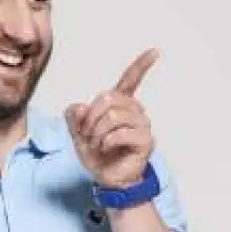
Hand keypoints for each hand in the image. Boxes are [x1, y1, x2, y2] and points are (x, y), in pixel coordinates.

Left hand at [64, 48, 160, 188]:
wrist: (108, 180)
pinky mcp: (145, 140)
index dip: (142, 65)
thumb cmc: (98, 155)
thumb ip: (74, 118)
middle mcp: (134, 112)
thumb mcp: (78, 135)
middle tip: (86, 134)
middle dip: (90, 117)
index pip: (131, 80)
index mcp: (121, 105)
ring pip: (113, 115)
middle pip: (108, 98)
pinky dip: (105, 142)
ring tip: (96, 144)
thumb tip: (80, 108)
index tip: (156, 51)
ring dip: (96, 132)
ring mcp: (142, 125)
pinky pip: (120, 133)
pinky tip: (105, 149)